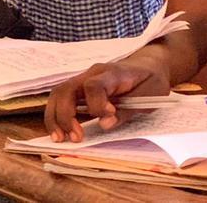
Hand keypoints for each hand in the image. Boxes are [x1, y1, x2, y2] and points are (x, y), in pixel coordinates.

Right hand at [44, 53, 170, 142]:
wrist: (149, 66)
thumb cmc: (151, 80)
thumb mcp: (150, 96)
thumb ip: (128, 110)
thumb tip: (105, 124)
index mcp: (113, 73)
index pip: (94, 85)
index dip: (96, 104)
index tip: (108, 116)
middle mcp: (93, 73)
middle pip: (66, 89)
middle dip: (66, 116)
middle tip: (76, 138)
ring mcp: (84, 79)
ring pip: (58, 94)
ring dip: (55, 118)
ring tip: (60, 139)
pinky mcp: (80, 88)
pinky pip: (61, 99)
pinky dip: (56, 116)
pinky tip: (60, 133)